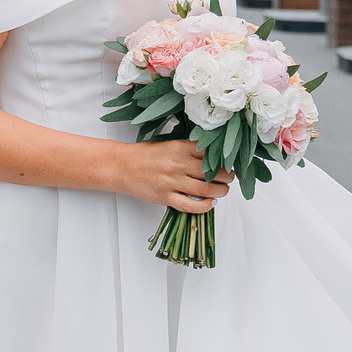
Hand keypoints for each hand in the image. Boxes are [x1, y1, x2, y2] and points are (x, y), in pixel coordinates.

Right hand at [111, 138, 229, 213]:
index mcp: (181, 147)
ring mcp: (173, 181)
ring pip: (208, 189)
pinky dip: (205, 206)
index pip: (213, 153)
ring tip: (221, 191)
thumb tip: (214, 158)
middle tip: (228, 178)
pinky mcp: (166, 197)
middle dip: (227, 177)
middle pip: (215, 172)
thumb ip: (191, 150)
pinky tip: (209, 203)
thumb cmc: (146, 156)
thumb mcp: (171, 145)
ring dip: (221, 191)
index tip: (228, 163)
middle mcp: (179, 164)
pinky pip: (191, 205)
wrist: (123, 166)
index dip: (225, 160)